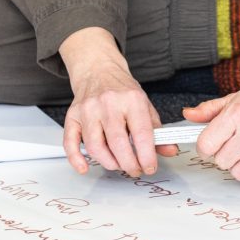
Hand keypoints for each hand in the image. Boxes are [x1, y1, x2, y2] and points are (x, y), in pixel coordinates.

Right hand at [59, 28, 177, 176]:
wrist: (99, 70)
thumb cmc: (122, 90)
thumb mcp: (145, 105)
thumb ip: (157, 130)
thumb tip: (169, 150)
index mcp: (131, 99)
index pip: (141, 133)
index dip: (147, 156)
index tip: (150, 167)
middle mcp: (108, 103)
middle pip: (117, 143)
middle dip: (128, 164)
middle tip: (135, 169)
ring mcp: (88, 109)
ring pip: (95, 146)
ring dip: (109, 163)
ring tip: (118, 165)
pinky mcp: (73, 116)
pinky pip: (70, 142)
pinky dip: (76, 158)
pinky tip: (85, 167)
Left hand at [183, 83, 239, 183]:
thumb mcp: (237, 99)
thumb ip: (210, 110)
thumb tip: (187, 115)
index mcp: (238, 114)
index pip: (206, 145)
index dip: (205, 147)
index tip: (210, 145)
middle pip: (220, 162)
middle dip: (224, 154)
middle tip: (236, 143)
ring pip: (237, 173)